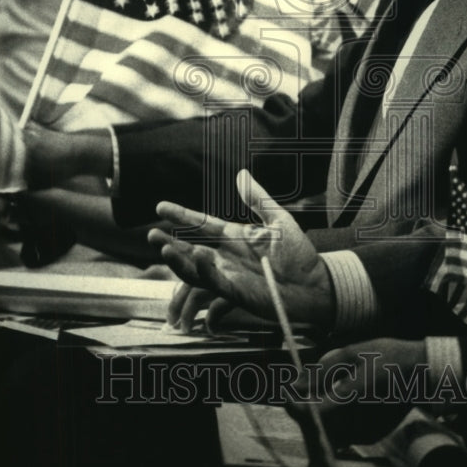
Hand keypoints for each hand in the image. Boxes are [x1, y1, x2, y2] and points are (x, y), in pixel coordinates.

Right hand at [147, 169, 332, 331]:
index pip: (202, 224)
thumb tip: (242, 173)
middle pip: (190, 249)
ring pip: (195, 269)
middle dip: (169, 243)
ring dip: (178, 260)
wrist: (316, 284)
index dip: (182, 215)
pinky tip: (197, 259)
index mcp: (235, 237)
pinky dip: (204, 271)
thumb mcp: (278, 220)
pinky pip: (214, 282)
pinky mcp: (237, 293)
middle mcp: (226, 257)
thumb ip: (258, 199)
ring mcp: (229, 276)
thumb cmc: (299, 255)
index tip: (160, 206)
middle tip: (150, 235)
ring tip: (163, 250)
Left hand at [287, 338, 425, 445]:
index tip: (287, 392)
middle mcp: (359, 422)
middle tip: (299, 391)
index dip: (294, 404)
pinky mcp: (371, 436)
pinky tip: (333, 403)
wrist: (424, 374)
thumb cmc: (388, 358)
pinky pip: (343, 434)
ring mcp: (366, 433)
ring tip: (316, 394)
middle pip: (316, 427)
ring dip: (317, 417)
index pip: (311, 412)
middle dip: (303, 410)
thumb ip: (322, 371)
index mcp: (351, 398)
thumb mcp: (352, 354)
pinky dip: (333, 422)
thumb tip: (294, 383)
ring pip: (328, 433)